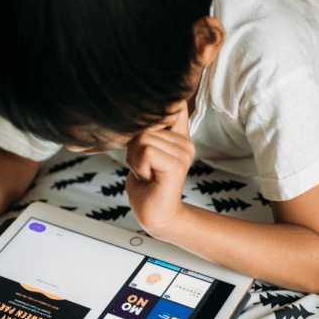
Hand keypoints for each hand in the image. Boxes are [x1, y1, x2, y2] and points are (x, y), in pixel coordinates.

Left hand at [125, 102, 195, 232]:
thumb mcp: (143, 150)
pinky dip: (138, 166)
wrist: (154, 214)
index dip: (156, 106)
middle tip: (144, 168)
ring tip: (147, 173)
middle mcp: (185, 142)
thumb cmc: (146, 184)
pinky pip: (146, 151)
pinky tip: (148, 178)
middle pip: (145, 124)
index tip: (148, 107)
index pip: (174, 103)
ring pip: (143, 138)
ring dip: (135, 159)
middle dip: (133, 148)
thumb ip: (145, 130)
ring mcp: (184, 152)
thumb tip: (134, 109)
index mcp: (179, 136)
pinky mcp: (177, 165)